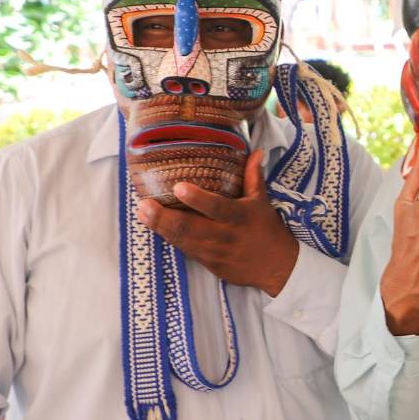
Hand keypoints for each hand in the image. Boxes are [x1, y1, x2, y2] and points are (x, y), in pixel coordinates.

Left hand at [137, 150, 299, 296]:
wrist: (276, 268)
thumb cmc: (267, 230)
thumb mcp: (262, 201)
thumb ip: (253, 176)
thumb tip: (256, 151)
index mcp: (240, 217)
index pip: (217, 207)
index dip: (197, 199)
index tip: (178, 186)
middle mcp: (225, 235)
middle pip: (190, 227)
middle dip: (164, 217)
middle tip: (145, 204)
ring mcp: (214, 252)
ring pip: (182, 240)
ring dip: (160, 227)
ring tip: (142, 213)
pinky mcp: (208, 263)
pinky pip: (184, 249)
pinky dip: (168, 237)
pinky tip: (154, 226)